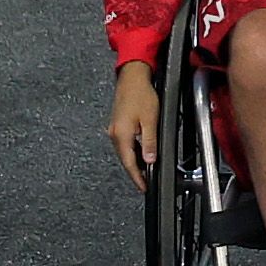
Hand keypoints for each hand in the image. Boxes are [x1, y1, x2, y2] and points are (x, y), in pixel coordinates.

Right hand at [109, 62, 158, 186]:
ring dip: (135, 162)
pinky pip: (125, 143)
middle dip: (136, 173)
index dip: (138, 177)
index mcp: (122, 136)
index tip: (144, 187)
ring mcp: (115, 130)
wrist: (132, 78)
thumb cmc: (141, 94)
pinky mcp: (118, 125)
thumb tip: (150, 160)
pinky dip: (133, 151)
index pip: (130, 163)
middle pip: (126, 160)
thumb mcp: (151, 119)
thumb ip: (150, 141)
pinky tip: (141, 152)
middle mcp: (115, 135)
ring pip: (125, 152)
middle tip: (146, 183)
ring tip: (146, 171)